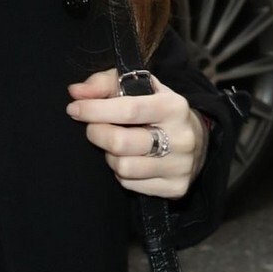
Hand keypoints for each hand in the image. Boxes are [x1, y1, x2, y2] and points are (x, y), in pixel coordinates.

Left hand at [66, 70, 209, 200]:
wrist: (198, 141)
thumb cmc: (157, 110)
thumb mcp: (139, 88)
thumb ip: (105, 83)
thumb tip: (76, 92)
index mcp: (173, 106)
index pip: (128, 109)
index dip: (95, 110)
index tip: (74, 109)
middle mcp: (181, 137)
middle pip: (121, 143)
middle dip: (97, 134)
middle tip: (93, 129)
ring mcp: (180, 165)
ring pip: (123, 167)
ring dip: (110, 157)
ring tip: (115, 147)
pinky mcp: (176, 187)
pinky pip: (131, 185)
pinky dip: (121, 174)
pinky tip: (129, 161)